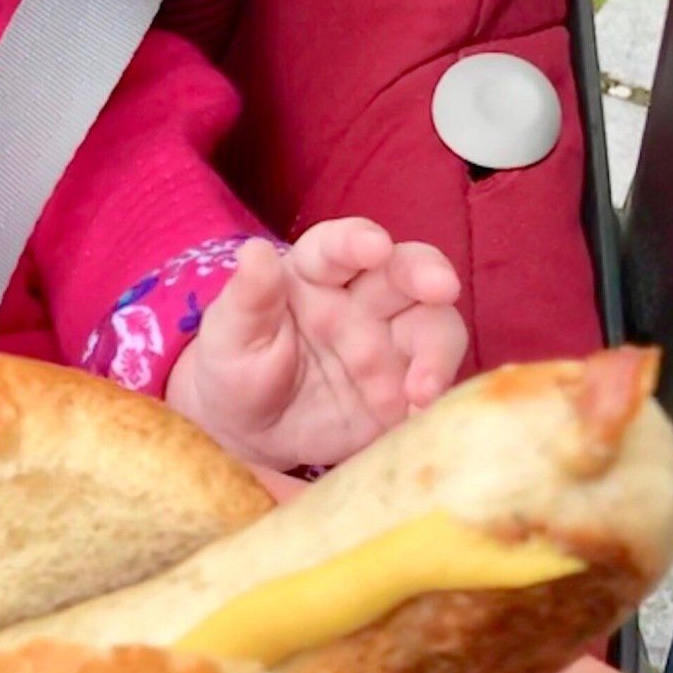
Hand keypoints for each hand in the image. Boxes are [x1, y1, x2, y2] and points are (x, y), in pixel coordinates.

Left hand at [166, 219, 466, 469]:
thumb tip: (255, 251)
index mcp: (315, 272)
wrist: (248, 431)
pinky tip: (422, 417)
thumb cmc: (235, 368)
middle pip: (407, 272)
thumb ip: (247, 298)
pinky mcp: (404, 387)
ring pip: (434, 326)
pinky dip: (437, 399)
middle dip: (429, 274)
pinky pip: (432, 385)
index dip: (359, 241)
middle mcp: (362, 299)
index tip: (374, 246)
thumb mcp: (228, 337)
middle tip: (443, 288)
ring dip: (438, 351)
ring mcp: (389, 343)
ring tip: (423, 389)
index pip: (340, 246)